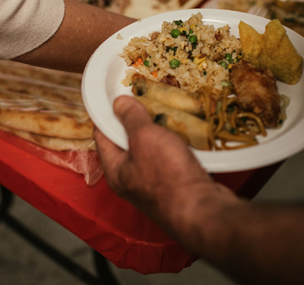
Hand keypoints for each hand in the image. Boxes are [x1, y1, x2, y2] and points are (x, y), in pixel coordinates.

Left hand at [94, 96, 217, 228]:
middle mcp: (131, 179)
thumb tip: (119, 103)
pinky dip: (175, 143)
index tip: (115, 95)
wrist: (201, 210)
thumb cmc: (167, 176)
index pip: (102, 135)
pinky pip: (171, 157)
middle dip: (137, 120)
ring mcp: (154, 184)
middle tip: (146, 99)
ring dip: (159, 131)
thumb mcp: (145, 137)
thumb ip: (131, 118)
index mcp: (115, 170)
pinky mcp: (176, 184)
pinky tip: (184, 131)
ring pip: (152, 149)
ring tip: (166, 111)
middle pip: (128, 142)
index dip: (106, 113)